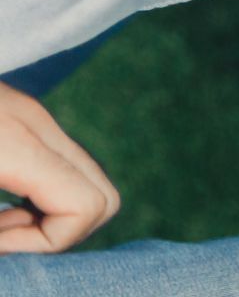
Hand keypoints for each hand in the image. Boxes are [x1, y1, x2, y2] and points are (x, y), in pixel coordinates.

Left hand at [0, 84, 118, 254]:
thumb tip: (12, 242)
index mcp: (17, 142)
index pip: (86, 205)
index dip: (48, 243)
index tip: (0, 243)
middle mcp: (40, 126)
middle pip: (105, 198)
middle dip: (63, 232)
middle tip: (9, 238)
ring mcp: (35, 118)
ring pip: (88, 180)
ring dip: (54, 216)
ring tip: (3, 223)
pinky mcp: (26, 117)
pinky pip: (63, 167)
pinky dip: (43, 197)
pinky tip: (5, 202)